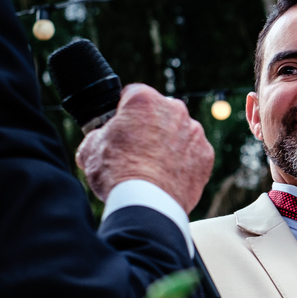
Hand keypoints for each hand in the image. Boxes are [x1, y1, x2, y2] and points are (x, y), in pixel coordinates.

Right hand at [76, 84, 214, 212]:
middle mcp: (175, 110)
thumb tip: (98, 139)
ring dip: (169, 142)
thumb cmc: (116, 172)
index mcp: (144, 100)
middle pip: (160, 112)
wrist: (147, 202)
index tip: (121, 125)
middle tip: (136, 147)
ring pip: (180, 131)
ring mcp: (194, 132)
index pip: (133, 95)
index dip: (124, 111)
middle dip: (149, 125)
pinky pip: (193, 153)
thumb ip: (98, 135)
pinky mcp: (206, 154)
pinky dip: (184, 161)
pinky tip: (169, 174)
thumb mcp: (90, 148)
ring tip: (153, 165)